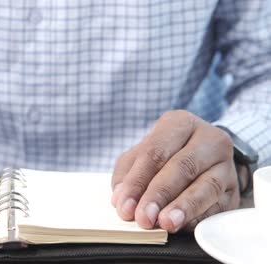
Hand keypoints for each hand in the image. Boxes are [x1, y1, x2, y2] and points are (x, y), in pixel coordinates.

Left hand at [111, 110, 239, 232]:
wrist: (205, 154)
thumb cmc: (166, 153)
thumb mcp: (141, 154)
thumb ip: (127, 174)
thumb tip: (122, 199)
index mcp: (180, 123)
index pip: (155, 152)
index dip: (138, 181)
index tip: (125, 206)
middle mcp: (208, 138)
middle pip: (182, 166)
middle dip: (160, 195)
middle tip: (144, 217)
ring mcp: (226, 163)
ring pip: (207, 186)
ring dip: (185, 207)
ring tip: (167, 223)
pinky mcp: (235, 188)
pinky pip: (221, 204)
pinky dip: (201, 217)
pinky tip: (185, 226)